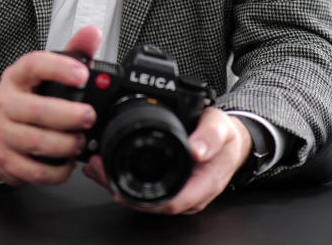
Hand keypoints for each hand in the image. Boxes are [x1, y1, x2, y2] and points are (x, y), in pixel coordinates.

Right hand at [0, 26, 102, 185]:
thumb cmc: (28, 102)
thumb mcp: (45, 75)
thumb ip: (72, 53)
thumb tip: (93, 33)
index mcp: (17, 78)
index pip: (33, 65)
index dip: (58, 68)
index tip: (83, 74)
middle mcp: (6, 104)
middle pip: (36, 110)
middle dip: (68, 115)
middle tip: (89, 116)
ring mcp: (3, 134)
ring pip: (36, 142)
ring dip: (65, 144)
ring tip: (81, 141)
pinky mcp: (7, 161)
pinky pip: (34, 170)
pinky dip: (56, 170)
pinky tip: (68, 162)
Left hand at [83, 107, 251, 214]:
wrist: (233, 142)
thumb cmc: (226, 137)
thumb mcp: (221, 127)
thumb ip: (210, 137)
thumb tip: (197, 150)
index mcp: (203, 184)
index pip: (171, 203)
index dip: (142, 200)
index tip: (117, 190)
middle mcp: (190, 195)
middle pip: (151, 204)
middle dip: (121, 190)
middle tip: (97, 170)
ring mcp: (180, 194)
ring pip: (147, 199)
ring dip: (119, 185)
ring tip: (97, 167)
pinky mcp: (172, 187)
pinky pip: (148, 189)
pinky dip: (127, 179)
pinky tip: (111, 167)